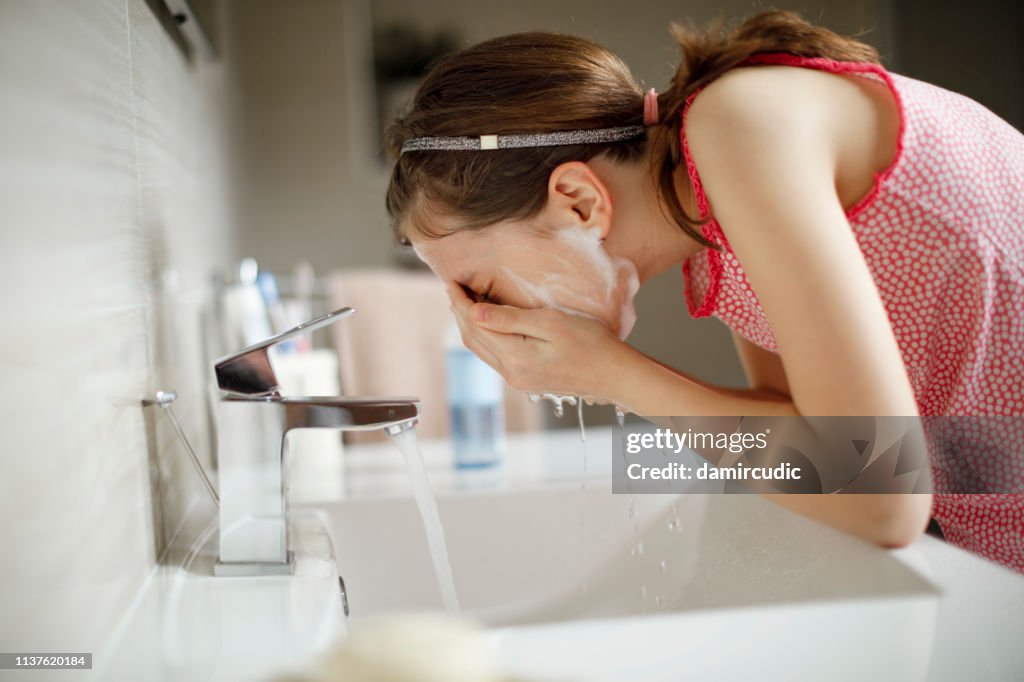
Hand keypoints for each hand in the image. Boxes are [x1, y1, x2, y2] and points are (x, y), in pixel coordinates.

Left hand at [446, 282, 629, 398]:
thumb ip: (510, 319)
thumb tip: (474, 312)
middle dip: (460, 312)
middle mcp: (511, 373)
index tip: (451, 282)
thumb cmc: (591, 343)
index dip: (460, 302)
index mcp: (516, 358)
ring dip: (470, 325)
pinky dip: (484, 336)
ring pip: (481, 349)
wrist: (613, 374)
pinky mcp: (525, 379)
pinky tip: (487, 323)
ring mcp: (518, 379)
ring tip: (464, 302)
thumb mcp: (551, 323)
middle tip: (453, 288)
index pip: (475, 325)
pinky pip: (494, 356)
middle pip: (473, 339)